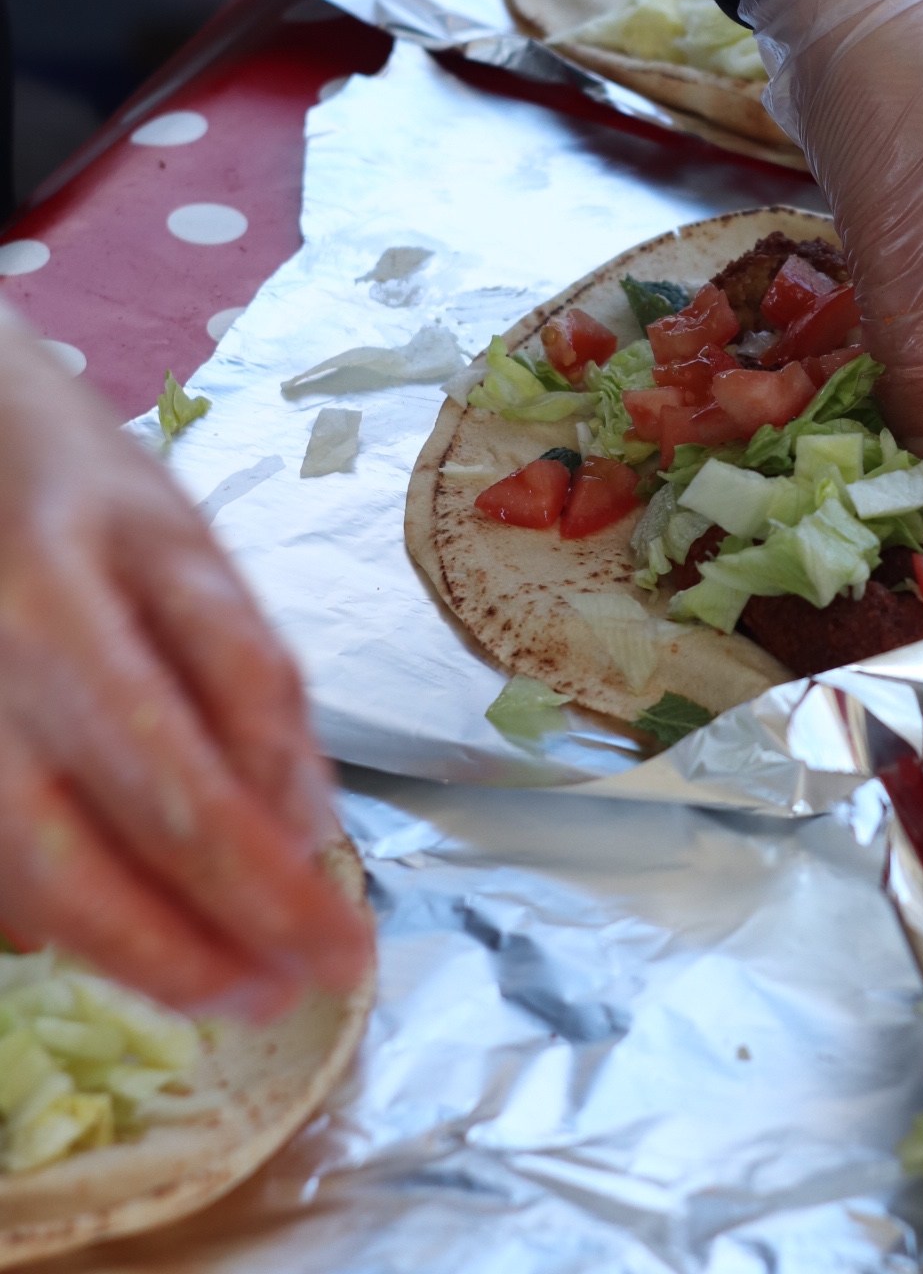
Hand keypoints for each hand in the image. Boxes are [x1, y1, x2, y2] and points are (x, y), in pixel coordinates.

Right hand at [0, 313, 369, 1018]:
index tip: (341, 935)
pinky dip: (52, 912)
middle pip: (108, 818)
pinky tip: (130, 942)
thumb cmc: (79, 481)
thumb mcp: (184, 542)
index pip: (210, 730)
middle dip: (212, 927)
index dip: (273, 858)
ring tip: (228, 989)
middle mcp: (12, 630)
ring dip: (134, 945)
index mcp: (102, 560)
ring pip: (25, 858)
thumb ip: (243, 671)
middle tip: (297, 990)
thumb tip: (302, 825)